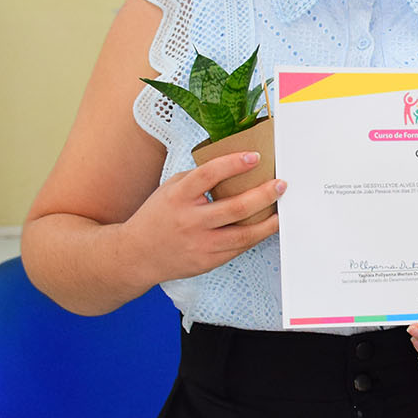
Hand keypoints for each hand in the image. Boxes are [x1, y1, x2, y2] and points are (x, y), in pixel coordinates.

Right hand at [120, 150, 284, 284]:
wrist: (137, 255)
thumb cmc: (157, 216)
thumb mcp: (170, 189)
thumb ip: (197, 178)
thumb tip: (235, 164)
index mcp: (178, 196)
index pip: (207, 175)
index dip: (233, 164)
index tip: (255, 156)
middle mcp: (189, 221)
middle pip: (234, 208)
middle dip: (263, 195)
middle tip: (281, 184)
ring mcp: (200, 244)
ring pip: (242, 235)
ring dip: (267, 222)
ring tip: (281, 210)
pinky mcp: (208, 261)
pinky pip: (238, 249)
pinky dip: (255, 237)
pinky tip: (266, 227)